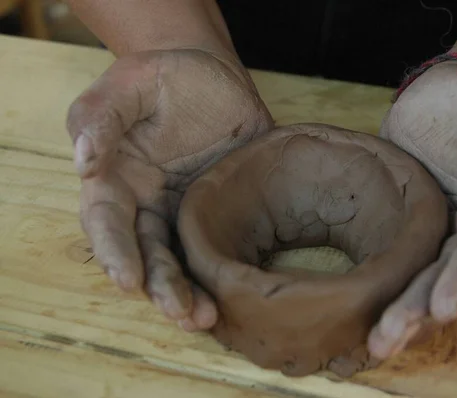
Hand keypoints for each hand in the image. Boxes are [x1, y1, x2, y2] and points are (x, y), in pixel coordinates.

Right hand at [67, 49, 272, 330]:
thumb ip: (101, 116)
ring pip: (181, 260)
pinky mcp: (220, 211)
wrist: (211, 74)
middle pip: (147, 255)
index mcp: (116, 180)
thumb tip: (83, 162)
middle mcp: (148, 205)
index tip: (128, 281)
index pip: (108, 224)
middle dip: (161, 287)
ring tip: (206, 317)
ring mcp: (186, 212)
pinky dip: (221, 271)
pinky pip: (218, 246)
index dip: (115, 253)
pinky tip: (234, 292)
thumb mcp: (129, 82)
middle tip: (183, 314)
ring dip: (190, 292)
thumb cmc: (162, 76)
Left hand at [368, 62, 456, 357]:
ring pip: (429, 279)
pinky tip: (368, 317)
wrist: (440, 98)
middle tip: (388, 339)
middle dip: (424, 309)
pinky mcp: (422, 234)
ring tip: (376, 343)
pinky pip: (409, 266)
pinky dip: (392, 292)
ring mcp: (452, 235)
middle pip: (456, 275)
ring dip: (405, 312)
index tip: (444, 306)